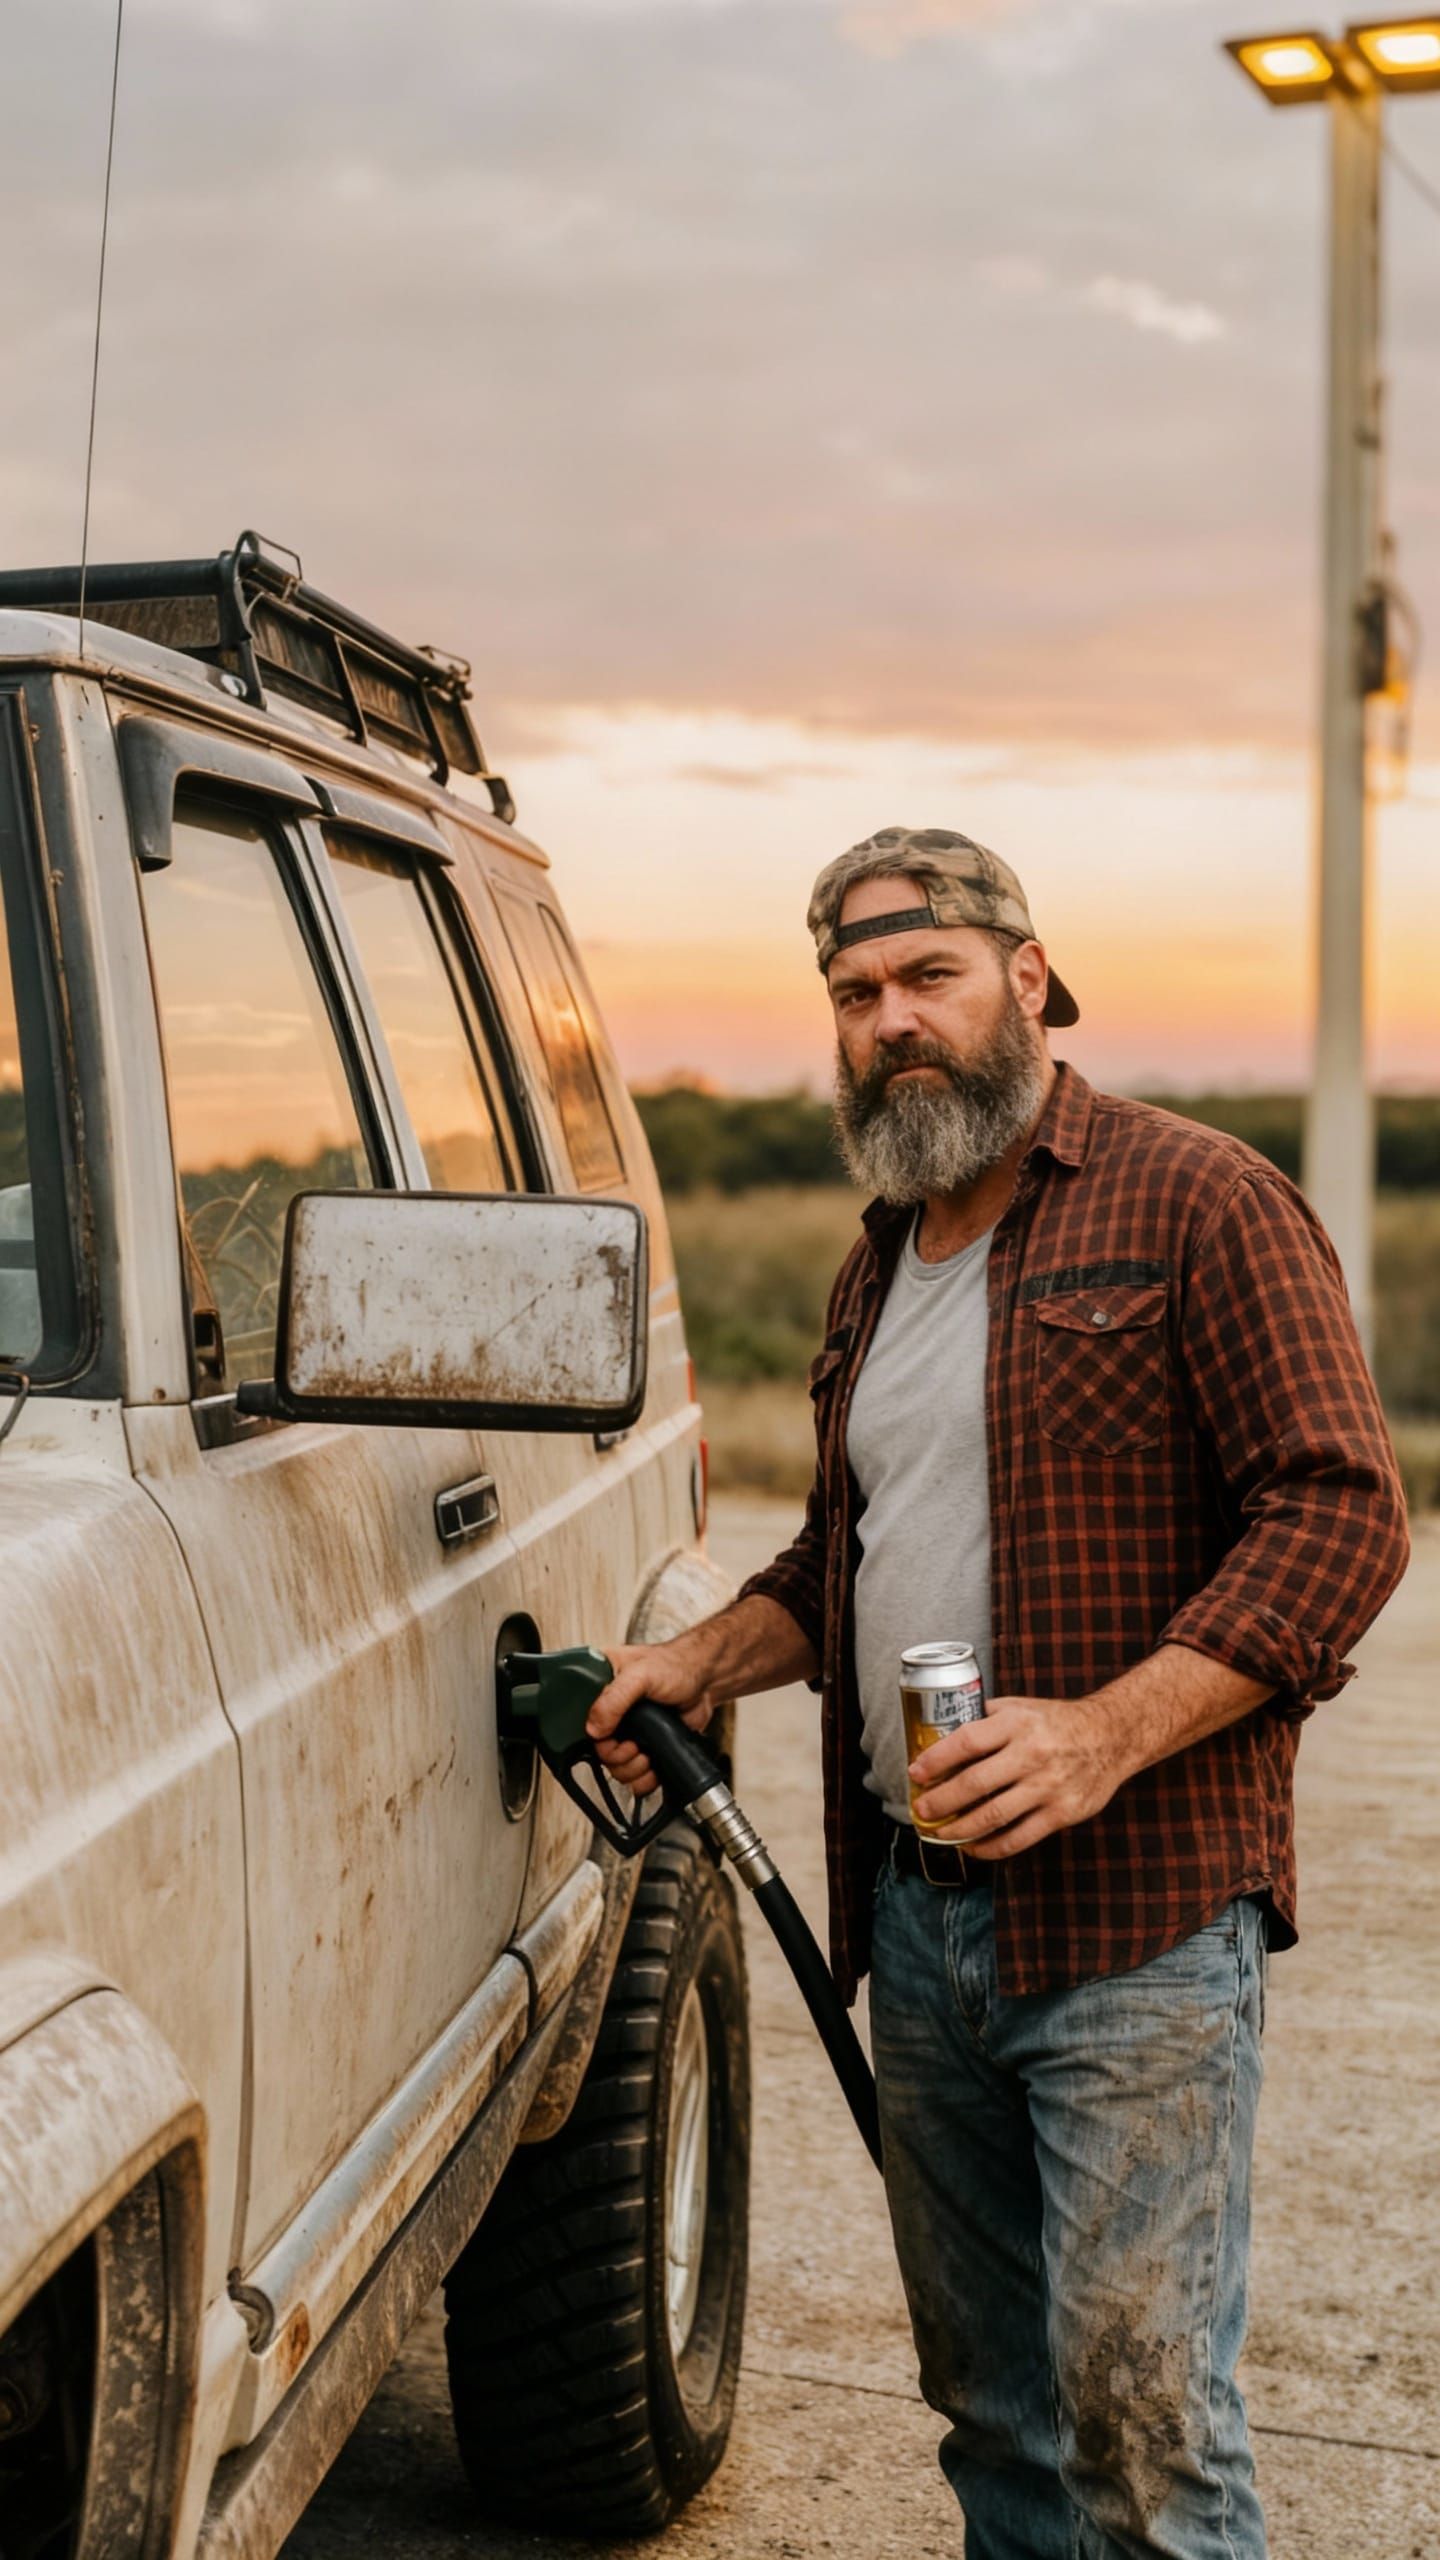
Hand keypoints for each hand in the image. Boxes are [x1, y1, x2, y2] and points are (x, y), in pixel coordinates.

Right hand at [586, 1638, 717, 1797]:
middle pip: (596, 1749)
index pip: (577, 1719)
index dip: (590, 1735)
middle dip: (616, 1757)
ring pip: (614, 1766)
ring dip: (630, 1769)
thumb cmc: (675, 1665)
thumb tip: (594, 1729)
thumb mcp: (640, 1674)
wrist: (706, 1680)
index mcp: (599, 1685)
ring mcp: (627, 1730)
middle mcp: (610, 1710)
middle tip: (633, 1747)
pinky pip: (634, 1774)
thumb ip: (614, 1699)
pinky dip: (643, 1778)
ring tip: (646, 1755)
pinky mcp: (644, 1745)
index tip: (607, 1737)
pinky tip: (653, 1766)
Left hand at [908, 1694, 1129, 1859]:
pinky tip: (973, 1848)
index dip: (936, 1760)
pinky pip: (1018, 1838)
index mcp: (1016, 1723)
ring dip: (959, 1829)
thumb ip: (988, 1718)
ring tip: (939, 1833)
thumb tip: (945, 1732)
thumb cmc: (1059, 1721)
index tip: (915, 1773)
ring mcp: (1047, 1786)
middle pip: (974, 1784)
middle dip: (940, 1801)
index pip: (966, 1742)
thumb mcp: (1022, 1707)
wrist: (1112, 1736)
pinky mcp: (1062, 1813)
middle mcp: (1031, 1754)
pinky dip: (990, 1848)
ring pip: (993, 1816)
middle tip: (921, 1809)